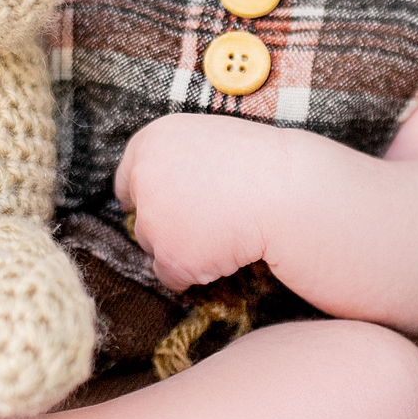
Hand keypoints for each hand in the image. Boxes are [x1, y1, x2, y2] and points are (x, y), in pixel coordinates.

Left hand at [113, 114, 289, 292]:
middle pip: (141, 218)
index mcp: (152, 142)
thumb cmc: (261, 165)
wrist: (289, 192)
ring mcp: (154, 220)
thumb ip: (177, 161)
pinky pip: (172, 277)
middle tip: (206, 223)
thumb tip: (162, 188)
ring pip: (155, 247)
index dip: (143, 197)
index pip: (128, 179)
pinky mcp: (171, 257)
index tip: (156, 208)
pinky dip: (196, 273)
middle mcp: (144, 178)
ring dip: (182, 248)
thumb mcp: (209, 141)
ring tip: (224, 234)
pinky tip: (226, 254)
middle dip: (167, 226)